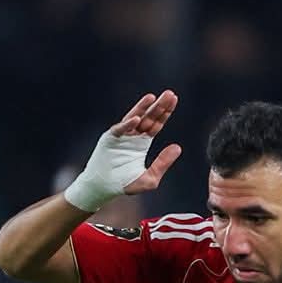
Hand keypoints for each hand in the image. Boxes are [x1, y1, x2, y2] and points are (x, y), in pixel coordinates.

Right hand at [64, 92, 181, 210]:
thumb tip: (178, 147)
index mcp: (142, 142)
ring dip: (143, 108)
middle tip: (170, 94)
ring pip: (134, 118)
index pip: (156, 124)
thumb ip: (163, 163)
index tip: (174, 100)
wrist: (103, 188)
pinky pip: (120, 130)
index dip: (165, 113)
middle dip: (159, 106)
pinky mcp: (110, 139)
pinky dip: (127, 124)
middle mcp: (133, 136)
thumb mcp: (150, 177)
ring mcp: (121, 136)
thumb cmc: (125, 183)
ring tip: (153, 97)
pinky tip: (137, 118)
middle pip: (148, 118)